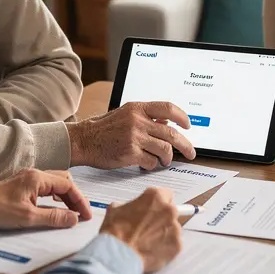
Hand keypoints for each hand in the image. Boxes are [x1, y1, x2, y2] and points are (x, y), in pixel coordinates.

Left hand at [0, 169, 91, 229]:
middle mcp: (34, 174)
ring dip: (65, 196)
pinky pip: (45, 186)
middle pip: (64, 181)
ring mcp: (28, 177)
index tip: (86, 215)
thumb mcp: (28, 217)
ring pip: (55, 182)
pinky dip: (55, 195)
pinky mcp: (22, 184)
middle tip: (81, 214)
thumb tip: (73, 219)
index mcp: (38, 178)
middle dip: (75, 197)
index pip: (68, 185)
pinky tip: (54, 206)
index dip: (80, 201)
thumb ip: (53, 217)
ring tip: (71, 212)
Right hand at [68, 102, 196, 169]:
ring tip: (164, 161)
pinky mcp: (130, 153)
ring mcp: (134, 137)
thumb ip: (145, 118)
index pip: (168, 108)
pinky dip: (152, 165)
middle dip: (185, 145)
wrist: (83, 140)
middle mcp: (138, 121)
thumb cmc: (103, 129)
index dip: (182, 117)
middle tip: (190, 153)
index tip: (188, 126)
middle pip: (171, 133)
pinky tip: (147, 164)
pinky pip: (151, 162)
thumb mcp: (124, 115)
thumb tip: (167, 123)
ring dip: (168, 158)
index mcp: (137, 108)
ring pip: (164, 149)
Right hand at [99, 187, 181, 273]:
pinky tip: (152, 250)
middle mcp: (168, 210)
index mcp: (155, 197)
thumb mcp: (116, 209)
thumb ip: (130, 206)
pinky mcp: (177, 246)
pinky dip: (165, 248)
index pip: (166, 194)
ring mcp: (175, 229)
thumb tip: (130, 210)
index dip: (158, 203)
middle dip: (162, 218)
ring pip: (173, 229)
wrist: (119, 255)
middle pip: (171, 212)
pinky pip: (174, 245)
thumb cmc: (116, 232)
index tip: (154, 209)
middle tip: (149, 227)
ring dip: (164, 233)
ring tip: (148, 242)